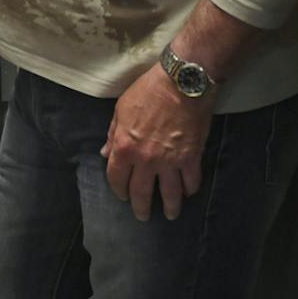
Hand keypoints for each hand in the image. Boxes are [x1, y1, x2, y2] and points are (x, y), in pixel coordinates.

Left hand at [101, 66, 208, 221]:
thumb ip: (113, 134)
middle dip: (141, 208)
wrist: (182, 82)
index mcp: (124, 147)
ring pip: (169, 194)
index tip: (122, 195)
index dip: (118, 190)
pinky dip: (190, 189)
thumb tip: (106, 153)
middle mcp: (145, 160)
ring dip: (169, 208)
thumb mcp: (122, 109)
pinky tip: (188, 192)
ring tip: (169, 214)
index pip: (116, 178)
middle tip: (143, 216)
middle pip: (141, 193)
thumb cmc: (149, 91)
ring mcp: (170, 161)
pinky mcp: (191, 158)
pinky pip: (191, 181)